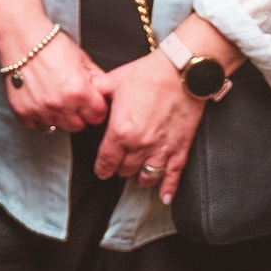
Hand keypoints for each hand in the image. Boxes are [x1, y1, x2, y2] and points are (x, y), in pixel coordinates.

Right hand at [0, 24, 107, 132]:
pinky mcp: (23, 112)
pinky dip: (39, 116)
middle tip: (70, 98)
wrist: (21, 37)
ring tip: (53, 96)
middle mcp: (60, 105)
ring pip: (58, 127)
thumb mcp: (83, 59)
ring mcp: (40, 111)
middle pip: (78, 126)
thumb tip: (106, 94)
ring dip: (58, 116)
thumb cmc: (52, 45)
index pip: (98, 116)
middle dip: (78, 114)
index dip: (95, 108)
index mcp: (79, 92)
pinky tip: (39, 99)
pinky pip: (37, 125)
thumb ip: (97, 80)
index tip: (90, 101)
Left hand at [92, 53, 207, 193]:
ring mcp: (161, 148)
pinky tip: (164, 197)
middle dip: (120, 169)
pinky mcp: (180, 147)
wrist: (181, 72)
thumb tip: (89, 104)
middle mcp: (140, 145)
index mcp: (120, 131)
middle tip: (118, 167)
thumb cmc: (148, 74)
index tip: (101, 171)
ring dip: (140, 179)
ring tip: (138, 179)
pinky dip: (168, 188)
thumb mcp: (113, 82)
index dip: (102, 168)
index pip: (106, 160)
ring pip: (147, 176)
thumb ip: (98, 97)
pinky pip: (173, 174)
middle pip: (125, 169)